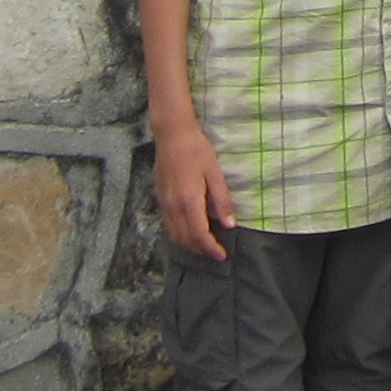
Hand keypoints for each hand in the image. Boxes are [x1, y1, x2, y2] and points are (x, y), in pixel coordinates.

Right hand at [151, 122, 238, 263]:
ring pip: (174, 235)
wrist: (172, 136)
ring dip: (189, 245)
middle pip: (185, 240)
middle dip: (200, 250)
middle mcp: (174, 207)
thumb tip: (230, 225)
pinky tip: (189, 231)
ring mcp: (164, 204)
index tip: (222, 255)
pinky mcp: (160, 199)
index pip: (199, 235)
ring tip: (204, 246)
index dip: (211, 249)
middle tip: (215, 254)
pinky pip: (168, 226)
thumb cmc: (197, 150)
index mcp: (189, 201)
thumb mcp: (215, 173)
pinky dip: (179, 235)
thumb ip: (222, 200)